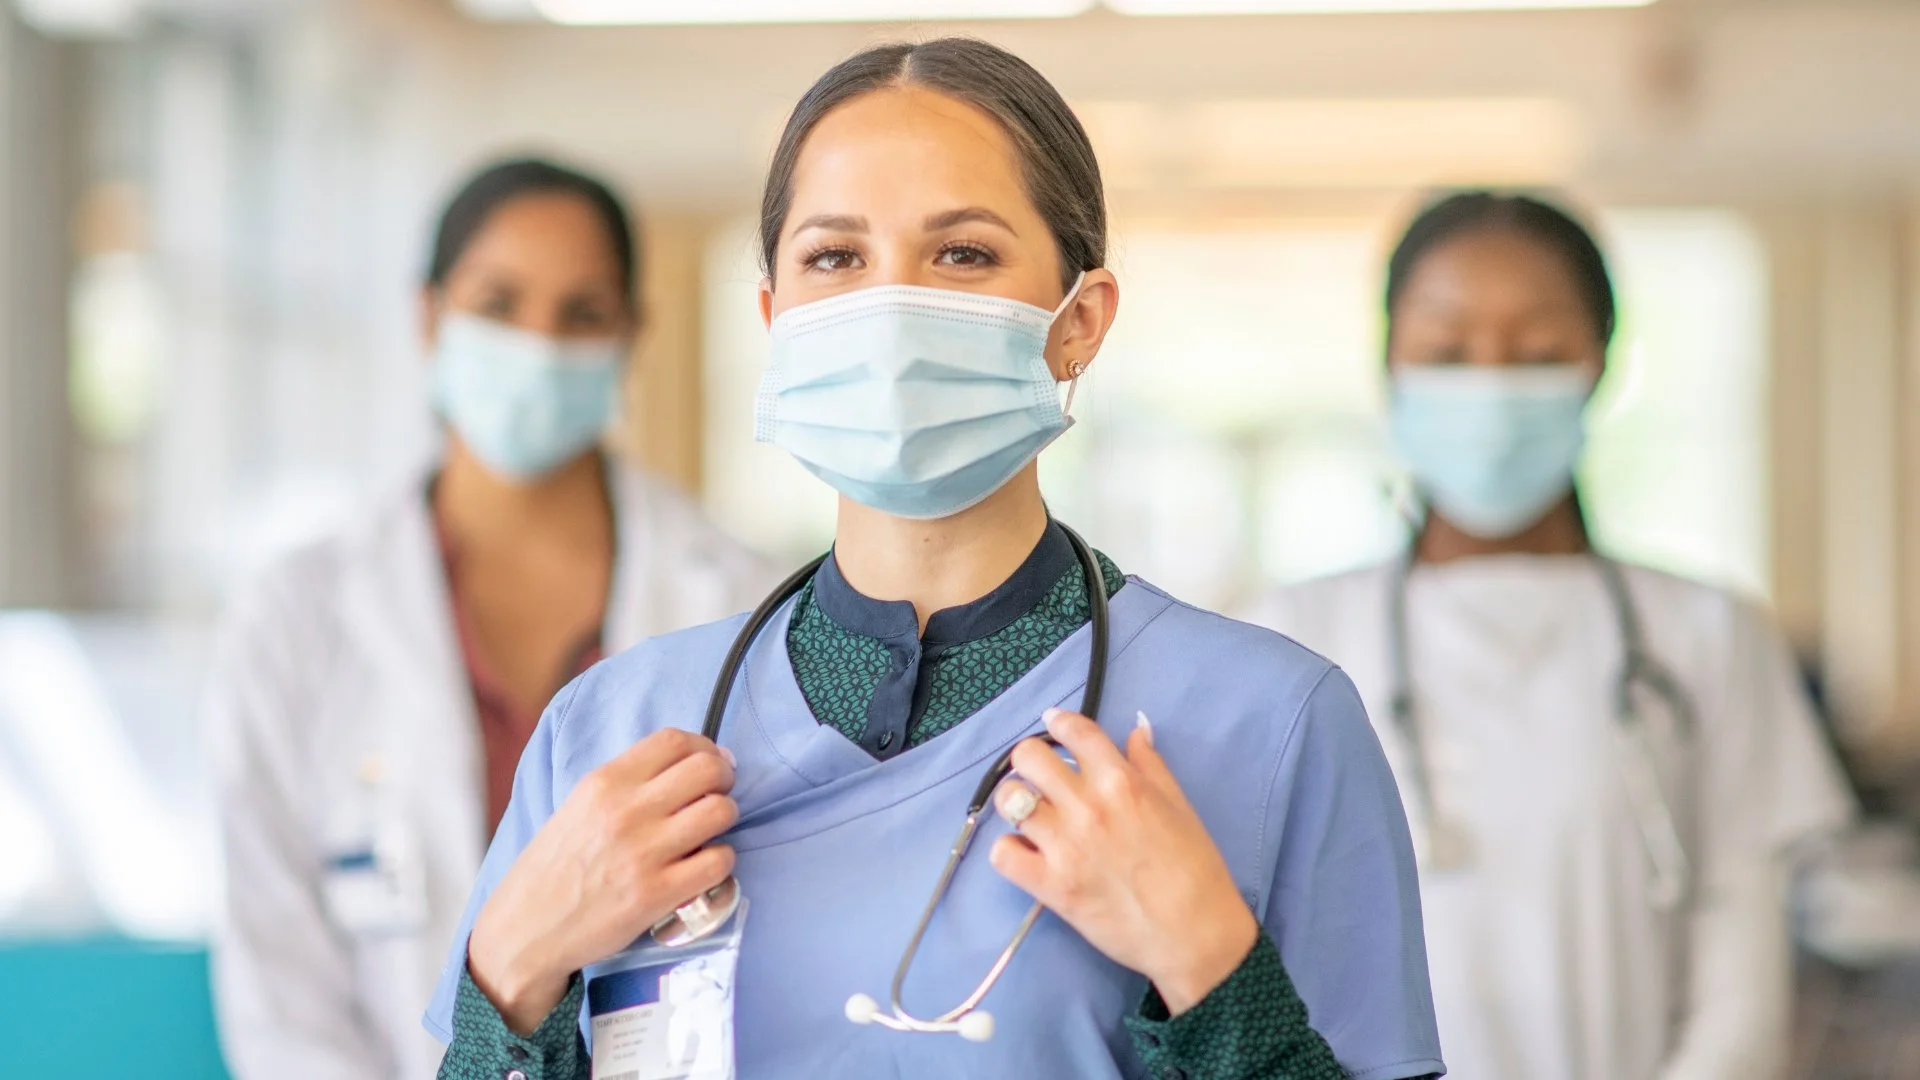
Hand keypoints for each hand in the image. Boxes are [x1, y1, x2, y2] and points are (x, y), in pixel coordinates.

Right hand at [467, 728, 737, 1033]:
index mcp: (604, 783)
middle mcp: (625, 811)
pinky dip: (721, 861)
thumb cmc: (554, 868)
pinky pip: (718, 862)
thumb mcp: (577, 807)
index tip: (710, 762)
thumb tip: (688, 765)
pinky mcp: (656, 894)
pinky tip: (704, 867)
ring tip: (709, 833)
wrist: (525, 929)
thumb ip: (626, 784)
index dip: (704, 747)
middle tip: (718, 795)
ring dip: (725, 819)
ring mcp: (643, 853)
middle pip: (707, 768)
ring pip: (720, 811)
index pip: (674, 740)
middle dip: (724, 778)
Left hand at [988, 708, 1256, 1016]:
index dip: (1058, 721)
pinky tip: (1027, 853)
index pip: (1074, 731)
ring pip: (1009, 800)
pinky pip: (1002, 854)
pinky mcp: (1050, 886)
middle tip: (1042, 779)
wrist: (1194, 933)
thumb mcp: (1179, 805)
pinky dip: (1009, 850)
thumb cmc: (1195, 868)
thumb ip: (1151, 764)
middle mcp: (1088, 806)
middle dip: (1031, 762)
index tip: (1053, 723)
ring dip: (1016, 803)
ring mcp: (1065, 846)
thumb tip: (1135, 729)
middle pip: (1028, 757)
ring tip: (1030, 816)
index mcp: (1121, 781)